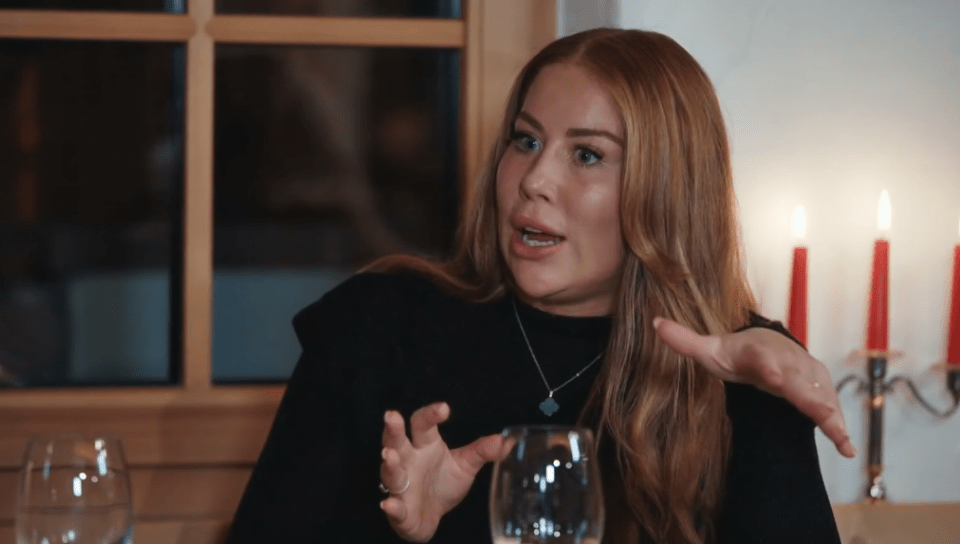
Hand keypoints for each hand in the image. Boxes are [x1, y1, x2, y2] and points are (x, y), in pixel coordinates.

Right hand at [379, 402, 504, 541]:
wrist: (431, 517)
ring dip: (390, 465)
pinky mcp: (400, 510)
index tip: (444, 408)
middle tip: (392, 416)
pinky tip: (388, 504)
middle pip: (397, 441)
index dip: (431, 414)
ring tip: (390, 456)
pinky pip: (394, 507)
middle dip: (393, 429)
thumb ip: (483, 451)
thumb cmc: (443, 484)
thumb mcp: (465, 465)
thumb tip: (506, 439)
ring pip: (392, 472)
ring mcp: (401, 485)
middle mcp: (408, 461)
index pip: (423, 424)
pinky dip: (391, 506)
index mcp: (425, 446)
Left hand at [653, 317, 856, 457]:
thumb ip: (685, 342)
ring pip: (820, 395)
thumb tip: (654, 324)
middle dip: (807, 394)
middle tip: (817, 410)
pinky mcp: (820, 392)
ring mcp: (807, 377)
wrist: (771, 346)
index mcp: (760, 352)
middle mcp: (788, 362)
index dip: (770, 366)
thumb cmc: (738, 353)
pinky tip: (846, 448)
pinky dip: (839, 428)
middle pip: (799, 380)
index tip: (774, 376)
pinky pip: (832, 410)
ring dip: (829, 413)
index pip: (764, 358)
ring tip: (836, 432)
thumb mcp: (711, 349)